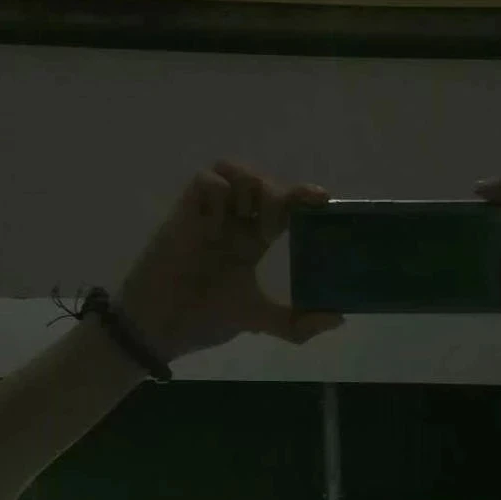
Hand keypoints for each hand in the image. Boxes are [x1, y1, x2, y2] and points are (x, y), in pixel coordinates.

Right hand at [117, 160, 344, 361]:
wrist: (161, 328)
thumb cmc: (204, 319)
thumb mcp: (258, 319)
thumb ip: (296, 323)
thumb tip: (339, 318)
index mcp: (251, 241)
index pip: (283, 206)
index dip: (302, 196)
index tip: (323, 200)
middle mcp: (233, 222)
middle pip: (264, 183)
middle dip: (278, 196)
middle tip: (272, 229)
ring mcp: (208, 215)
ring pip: (236, 171)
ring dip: (252, 189)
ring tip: (249, 222)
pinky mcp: (184, 214)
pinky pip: (206, 182)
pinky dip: (218, 196)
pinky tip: (215, 228)